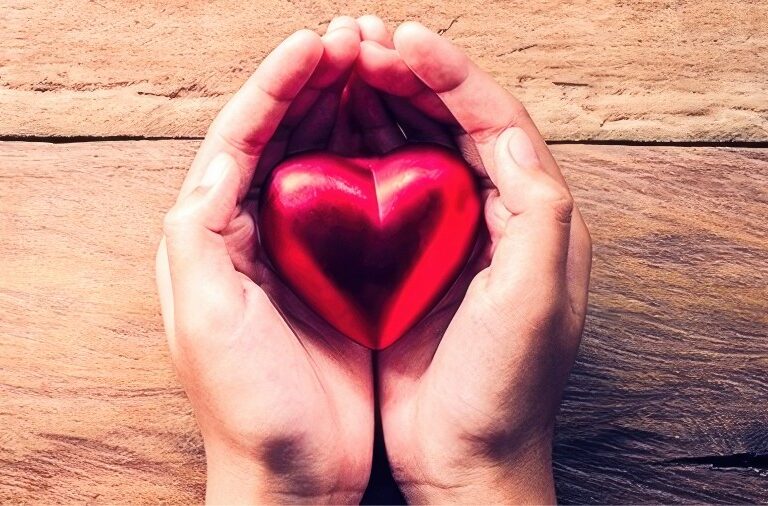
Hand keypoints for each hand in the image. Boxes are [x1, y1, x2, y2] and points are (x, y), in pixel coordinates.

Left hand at [156, 18, 373, 503]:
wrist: (296, 474)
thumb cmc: (251, 411)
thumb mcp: (206, 324)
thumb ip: (195, 241)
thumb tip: (214, 169)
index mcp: (210, 240)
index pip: (239, 140)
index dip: (275, 88)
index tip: (314, 47)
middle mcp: (249, 237)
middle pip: (278, 139)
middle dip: (312, 86)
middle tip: (352, 43)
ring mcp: (297, 255)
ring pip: (317, 161)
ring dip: (342, 113)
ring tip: (374, 72)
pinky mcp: (338, 277)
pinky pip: (354, 201)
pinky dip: (371, 161)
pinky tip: (398, 139)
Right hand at [354, 18, 591, 502]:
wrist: (467, 459)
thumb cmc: (503, 393)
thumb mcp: (533, 306)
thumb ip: (539, 218)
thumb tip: (513, 137)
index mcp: (536, 219)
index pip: (496, 121)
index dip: (452, 74)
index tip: (404, 40)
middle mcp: (499, 218)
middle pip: (456, 124)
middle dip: (410, 77)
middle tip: (360, 44)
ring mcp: (452, 238)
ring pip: (419, 148)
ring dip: (384, 105)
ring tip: (343, 70)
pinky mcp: (412, 264)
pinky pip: (388, 188)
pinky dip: (364, 153)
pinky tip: (334, 135)